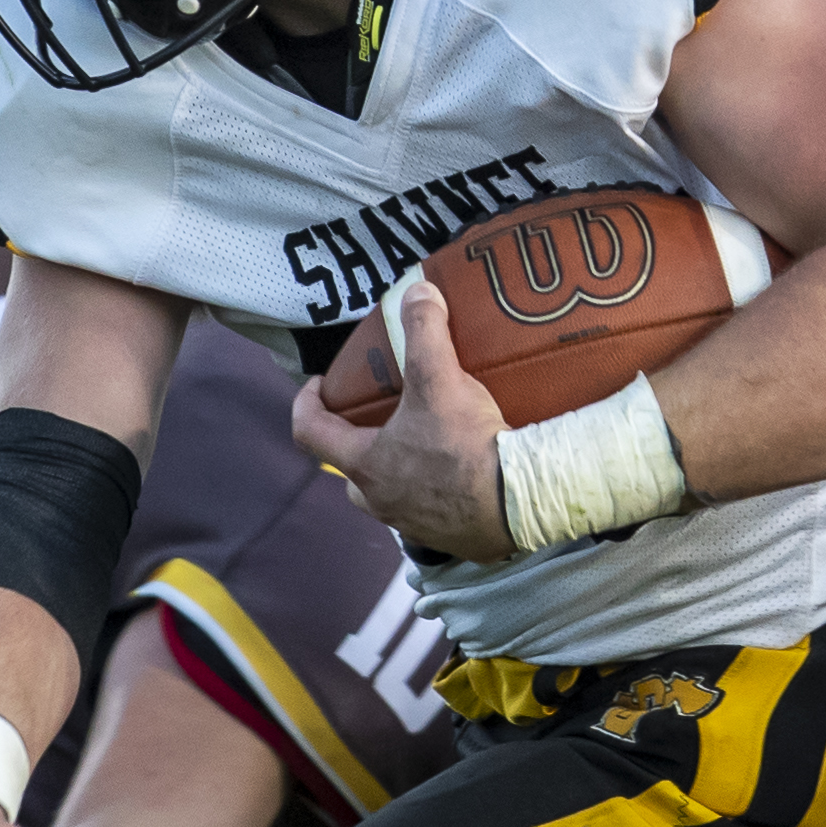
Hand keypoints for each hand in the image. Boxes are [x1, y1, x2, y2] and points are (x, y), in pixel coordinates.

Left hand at [294, 279, 513, 560]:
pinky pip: (426, 508)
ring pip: (387, 490)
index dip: (307, 402)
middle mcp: (378, 500)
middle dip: (358, 440)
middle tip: (380, 415)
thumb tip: (416, 290)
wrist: (518, 504)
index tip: (320, 384)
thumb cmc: (465, 448)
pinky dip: (433, 488)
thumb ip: (424, 330)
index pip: (309, 432)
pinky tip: (459, 469)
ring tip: (422, 439)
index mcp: (363, 464)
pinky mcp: (445, 536)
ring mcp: (410, 522)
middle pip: (351, 467)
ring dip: (396, 466)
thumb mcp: (441, 379)